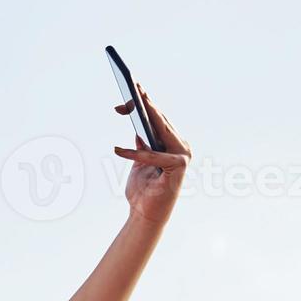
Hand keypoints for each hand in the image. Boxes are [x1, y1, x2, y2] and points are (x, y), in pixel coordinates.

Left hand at [114, 81, 191, 226]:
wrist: (145, 214)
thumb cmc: (143, 190)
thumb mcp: (139, 162)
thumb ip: (142, 145)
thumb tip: (138, 127)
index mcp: (172, 143)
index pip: (158, 118)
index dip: (145, 102)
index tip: (131, 87)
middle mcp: (180, 146)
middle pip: (161, 120)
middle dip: (145, 102)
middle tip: (132, 86)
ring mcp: (182, 155)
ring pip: (162, 130)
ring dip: (146, 115)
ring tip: (130, 103)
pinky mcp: (178, 166)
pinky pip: (153, 155)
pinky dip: (136, 153)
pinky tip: (118, 150)